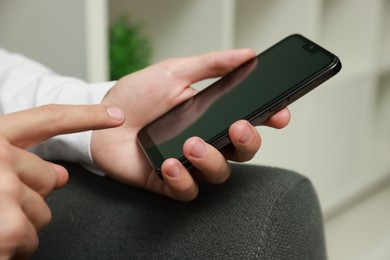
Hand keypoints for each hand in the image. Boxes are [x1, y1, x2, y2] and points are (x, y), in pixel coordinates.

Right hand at [0, 105, 123, 258]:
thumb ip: (16, 161)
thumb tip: (60, 176)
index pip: (51, 118)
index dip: (88, 115)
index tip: (116, 115)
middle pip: (51, 179)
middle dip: (32, 194)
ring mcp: (2, 192)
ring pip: (43, 213)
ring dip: (19, 223)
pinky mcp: (5, 227)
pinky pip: (31, 240)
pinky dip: (12, 248)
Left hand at [91, 49, 289, 200]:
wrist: (103, 119)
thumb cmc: (137, 96)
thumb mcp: (174, 72)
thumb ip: (210, 64)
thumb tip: (246, 54)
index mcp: (211, 116)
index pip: (249, 120)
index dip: (270, 119)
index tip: (280, 113)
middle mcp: (205, 141)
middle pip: (242, 152)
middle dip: (247, 142)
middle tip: (236, 126)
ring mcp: (188, 163)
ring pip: (219, 174)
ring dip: (211, 160)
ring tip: (192, 143)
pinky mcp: (168, 181)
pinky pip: (188, 190)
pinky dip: (183, 180)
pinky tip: (170, 164)